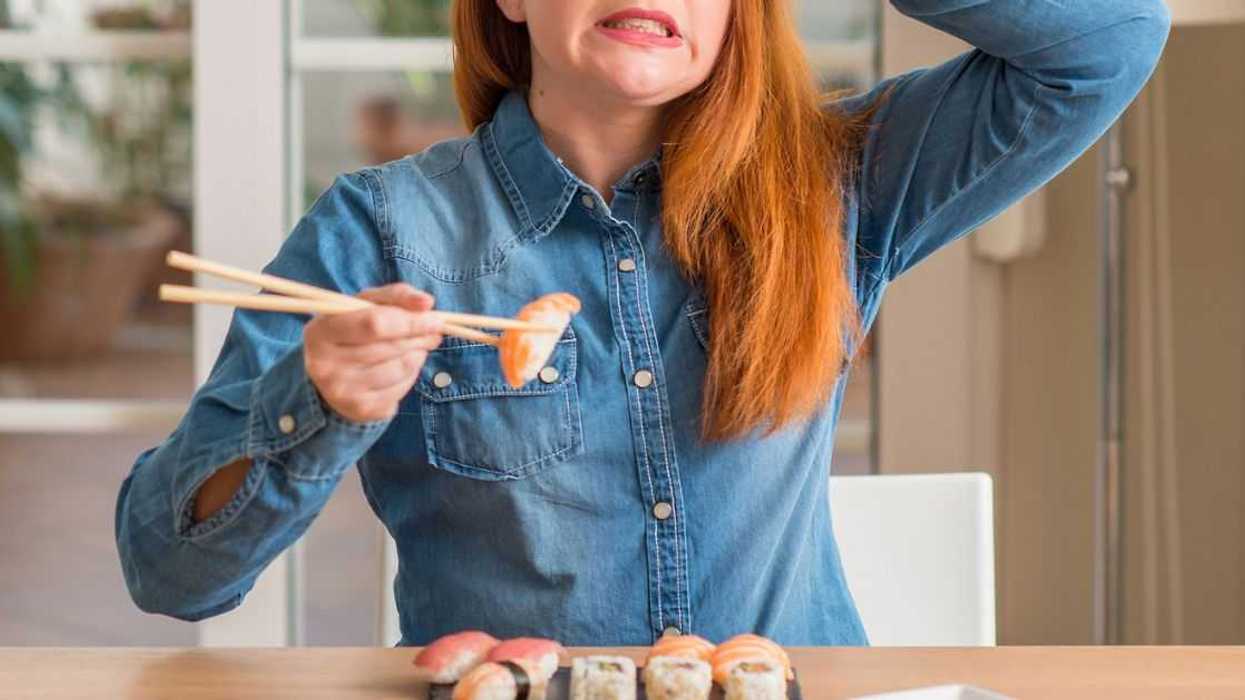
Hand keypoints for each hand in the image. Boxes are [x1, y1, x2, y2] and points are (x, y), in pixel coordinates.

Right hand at [304, 284, 443, 422]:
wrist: (331, 375)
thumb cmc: (353, 330)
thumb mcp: (366, 304)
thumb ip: (397, 296)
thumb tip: (426, 302)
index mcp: (320, 331)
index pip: (375, 324)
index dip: (411, 321)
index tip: (435, 319)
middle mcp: (325, 364)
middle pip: (391, 347)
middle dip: (420, 337)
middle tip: (434, 332)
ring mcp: (342, 391)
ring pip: (402, 367)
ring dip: (418, 354)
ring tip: (416, 347)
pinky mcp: (361, 410)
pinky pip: (403, 388)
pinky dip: (411, 374)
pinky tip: (403, 366)